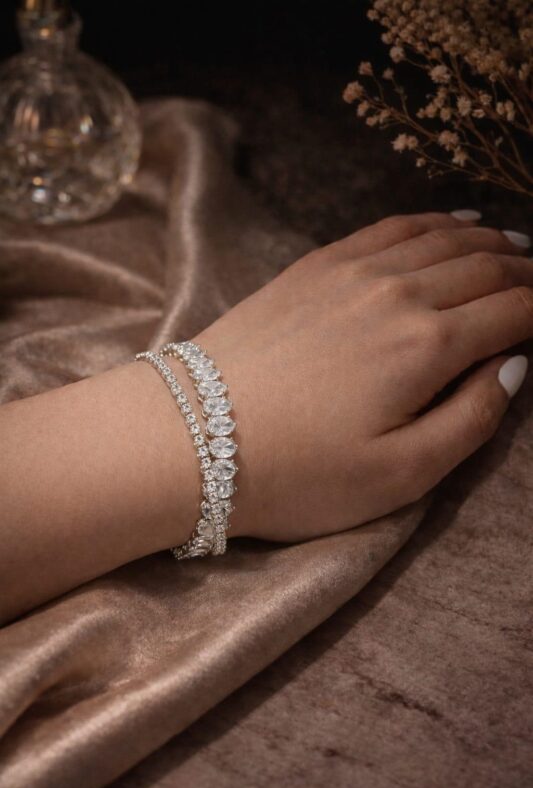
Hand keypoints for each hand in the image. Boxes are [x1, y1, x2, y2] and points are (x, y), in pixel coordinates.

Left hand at [195, 212, 530, 541]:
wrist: (192, 434)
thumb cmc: (298, 472)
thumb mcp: (400, 476)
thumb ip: (471, 420)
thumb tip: (515, 367)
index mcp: (429, 345)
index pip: (512, 311)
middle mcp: (399, 291)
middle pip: (483, 266)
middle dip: (523, 270)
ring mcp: (353, 269)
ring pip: (442, 237)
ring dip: (486, 239)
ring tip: (512, 244)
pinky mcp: (315, 264)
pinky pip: (390, 226)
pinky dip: (432, 220)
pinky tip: (449, 222)